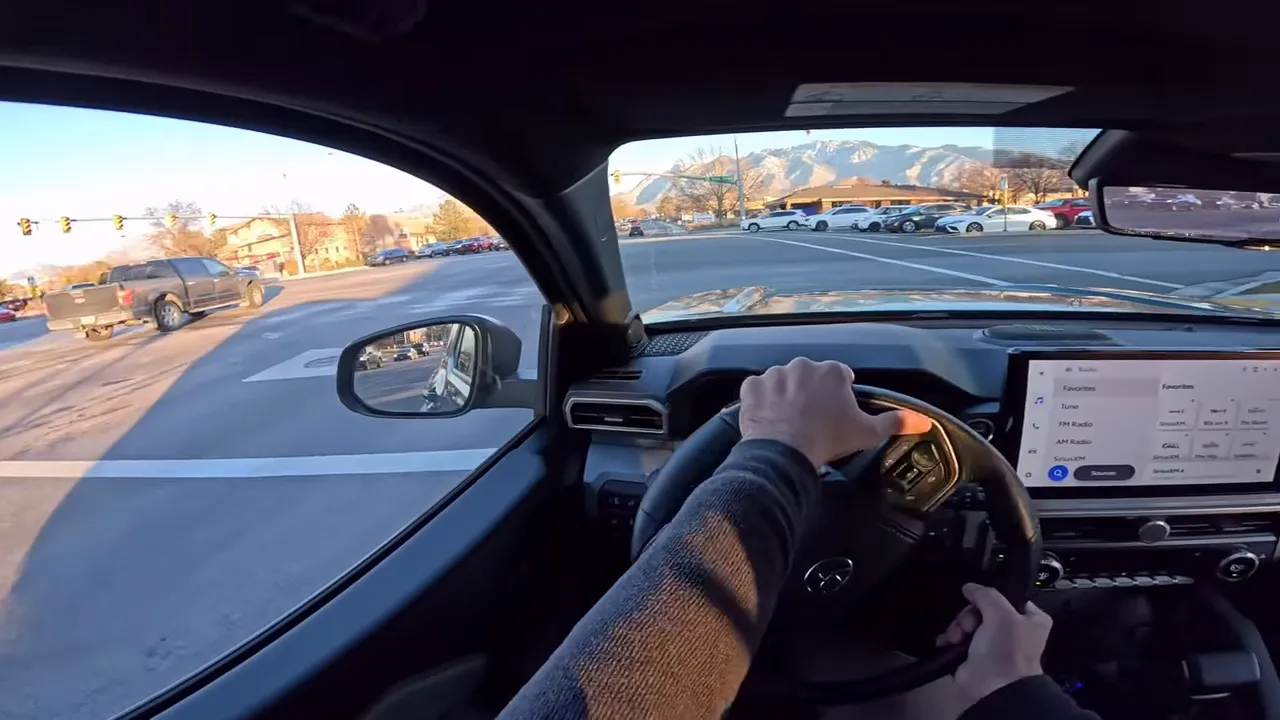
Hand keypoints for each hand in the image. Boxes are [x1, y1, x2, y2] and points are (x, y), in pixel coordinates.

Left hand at [738, 357, 931, 469]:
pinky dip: (761, 401)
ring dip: (786, 395)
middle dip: (811, 392)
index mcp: (831, 371)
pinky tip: (769, 418)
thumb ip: (894, 422)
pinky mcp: (751, 387)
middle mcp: (802, 365)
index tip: (836, 411)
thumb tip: (921, 420)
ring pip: (783, 381)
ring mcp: (774, 374)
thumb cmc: (828, 440)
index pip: (840, 375)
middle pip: (810, 376)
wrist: (785, 453)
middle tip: (813, 418)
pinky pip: (757, 390)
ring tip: (789, 420)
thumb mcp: (867, 433)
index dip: (839, 393)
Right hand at [936, 583, 1051, 706]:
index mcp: (1031, 620)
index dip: (991, 597)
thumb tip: (968, 587)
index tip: (979, 600)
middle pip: (982, 609)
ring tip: (956, 638)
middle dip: (968, 616)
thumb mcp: (1000, 613)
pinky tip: (946, 642)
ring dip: (957, 627)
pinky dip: (949, 639)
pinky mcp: (973, 656)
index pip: (1008, 597)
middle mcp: (1013, 630)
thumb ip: (985, 594)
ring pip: (967, 622)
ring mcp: (992, 644)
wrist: (994, 688)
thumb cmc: (1006, 649)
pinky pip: (957, 638)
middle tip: (968, 626)